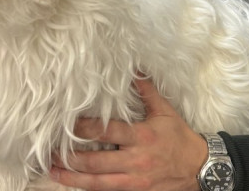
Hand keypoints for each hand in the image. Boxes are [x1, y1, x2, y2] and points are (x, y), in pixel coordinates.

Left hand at [50, 77, 207, 190]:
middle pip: (95, 161)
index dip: (84, 129)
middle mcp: (135, 160)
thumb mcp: (165, 112)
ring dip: (72, 177)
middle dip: (70, 157)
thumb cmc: (180, 138)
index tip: (67, 124)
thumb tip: (135, 70)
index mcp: (141, 137)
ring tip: (53, 170)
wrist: (199, 168)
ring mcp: (134, 180)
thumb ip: (147, 91)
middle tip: (49, 152)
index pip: (106, 132)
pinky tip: (74, 183)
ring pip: (96, 182)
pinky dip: (88, 188)